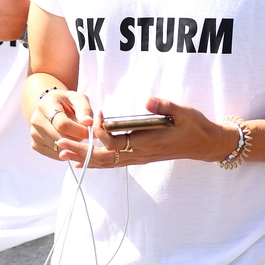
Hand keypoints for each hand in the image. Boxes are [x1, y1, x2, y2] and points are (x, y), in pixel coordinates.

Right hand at [29, 89, 94, 160]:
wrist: (52, 107)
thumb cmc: (68, 102)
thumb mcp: (78, 99)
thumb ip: (84, 109)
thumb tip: (88, 122)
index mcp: (46, 105)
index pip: (62, 124)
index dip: (79, 130)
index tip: (91, 132)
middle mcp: (36, 119)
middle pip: (59, 138)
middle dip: (77, 139)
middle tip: (85, 135)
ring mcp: (34, 133)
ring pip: (57, 148)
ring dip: (71, 146)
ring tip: (76, 136)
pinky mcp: (35, 144)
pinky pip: (54, 155)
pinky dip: (65, 152)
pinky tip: (70, 143)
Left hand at [55, 98, 237, 168]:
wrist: (205, 144)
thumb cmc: (194, 126)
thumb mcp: (183, 112)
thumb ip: (165, 106)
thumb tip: (147, 101)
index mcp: (147, 142)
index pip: (116, 142)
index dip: (102, 130)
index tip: (98, 114)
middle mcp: (140, 154)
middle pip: (104, 158)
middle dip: (81, 152)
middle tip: (60, 145)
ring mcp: (139, 158)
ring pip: (107, 163)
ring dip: (84, 159)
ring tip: (63, 154)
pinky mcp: (140, 157)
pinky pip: (113, 163)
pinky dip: (96, 162)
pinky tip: (84, 160)